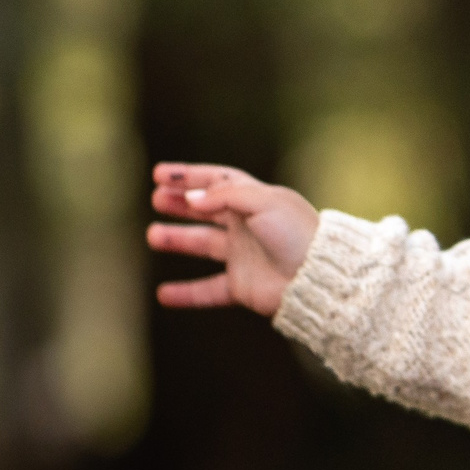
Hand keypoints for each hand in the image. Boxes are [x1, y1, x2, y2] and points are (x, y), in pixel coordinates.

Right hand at [147, 162, 319, 316]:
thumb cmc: (296, 235)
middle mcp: (248, 226)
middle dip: (180, 203)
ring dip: (178, 239)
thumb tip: (193, 198)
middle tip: (156, 199)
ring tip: (152, 235)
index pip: (217, 181)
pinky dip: (186, 293)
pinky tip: (163, 295)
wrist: (318, 278)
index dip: (190, 176)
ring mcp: (244, 255)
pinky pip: (209, 290)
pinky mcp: (243, 286)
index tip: (160, 174)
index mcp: (256, 200)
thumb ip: (226, 196)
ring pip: (203, 244)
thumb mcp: (264, 202)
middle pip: (207, 210)